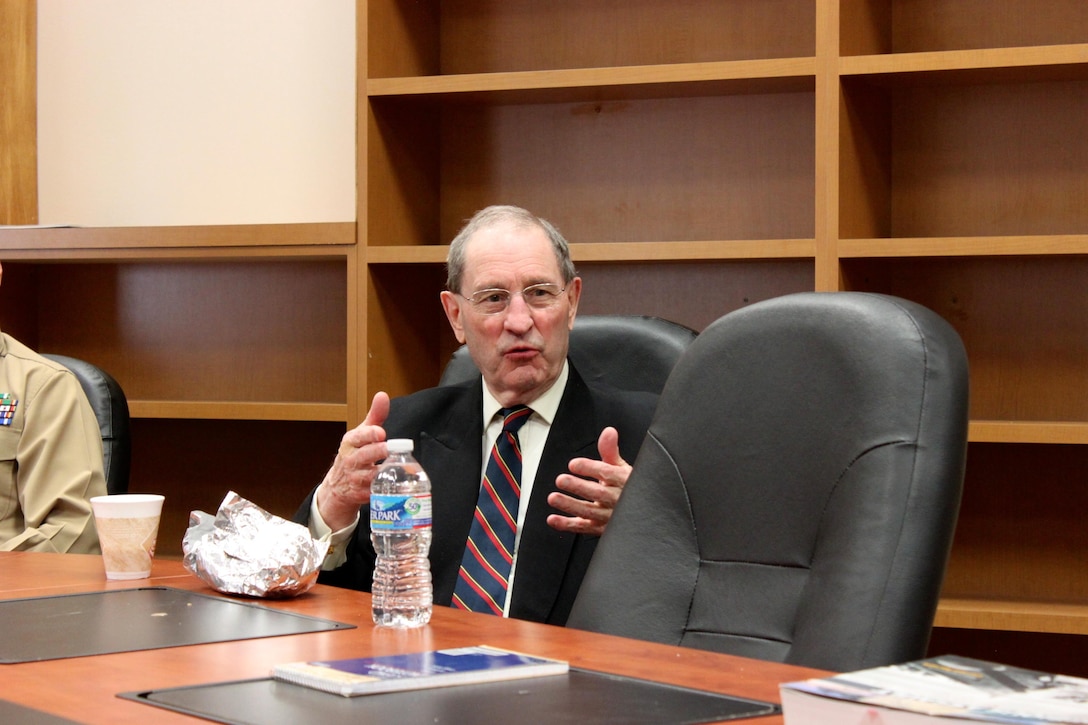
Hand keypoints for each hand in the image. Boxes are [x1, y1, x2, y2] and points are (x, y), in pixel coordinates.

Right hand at [316, 392, 389, 529]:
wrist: (338, 485)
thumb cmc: (355, 453)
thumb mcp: (362, 434)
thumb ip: (375, 416)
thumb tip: (382, 395)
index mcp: (350, 442)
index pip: (358, 436)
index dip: (369, 434)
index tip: (380, 433)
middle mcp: (350, 460)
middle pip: (363, 456)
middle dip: (376, 452)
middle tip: (389, 448)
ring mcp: (353, 478)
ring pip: (369, 476)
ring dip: (382, 472)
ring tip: (396, 467)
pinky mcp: (359, 495)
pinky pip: (372, 492)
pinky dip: (382, 489)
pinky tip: (392, 485)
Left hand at [546, 426, 631, 536]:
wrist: (643, 514)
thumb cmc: (629, 487)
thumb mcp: (622, 467)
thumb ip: (610, 450)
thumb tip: (608, 431)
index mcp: (623, 481)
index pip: (607, 473)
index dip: (590, 468)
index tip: (573, 464)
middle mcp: (618, 500)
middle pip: (598, 494)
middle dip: (578, 487)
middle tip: (561, 480)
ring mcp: (609, 516)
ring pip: (589, 512)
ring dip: (570, 506)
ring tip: (553, 498)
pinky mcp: (601, 529)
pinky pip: (583, 527)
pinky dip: (567, 525)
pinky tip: (553, 519)